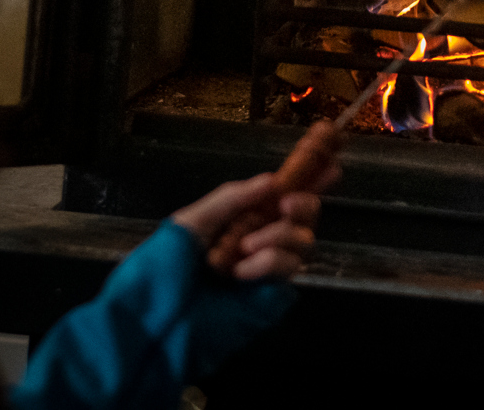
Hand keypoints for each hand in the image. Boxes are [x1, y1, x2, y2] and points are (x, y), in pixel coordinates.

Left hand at [170, 121, 341, 279]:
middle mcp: (259, 240)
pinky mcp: (272, 296)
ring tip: (245, 247)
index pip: (280, 194)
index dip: (309, 177)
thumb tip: (272, 181)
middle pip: (304, 215)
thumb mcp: (190, 222)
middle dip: (304, 204)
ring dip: (279, 236)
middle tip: (286, 205)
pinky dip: (268, 262)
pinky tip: (241, 272)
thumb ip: (232, 199)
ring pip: (303, 241)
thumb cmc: (161, 269)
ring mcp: (267, 270)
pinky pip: (289, 268)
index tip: (331, 160)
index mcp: (239, 219)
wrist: (152, 322)